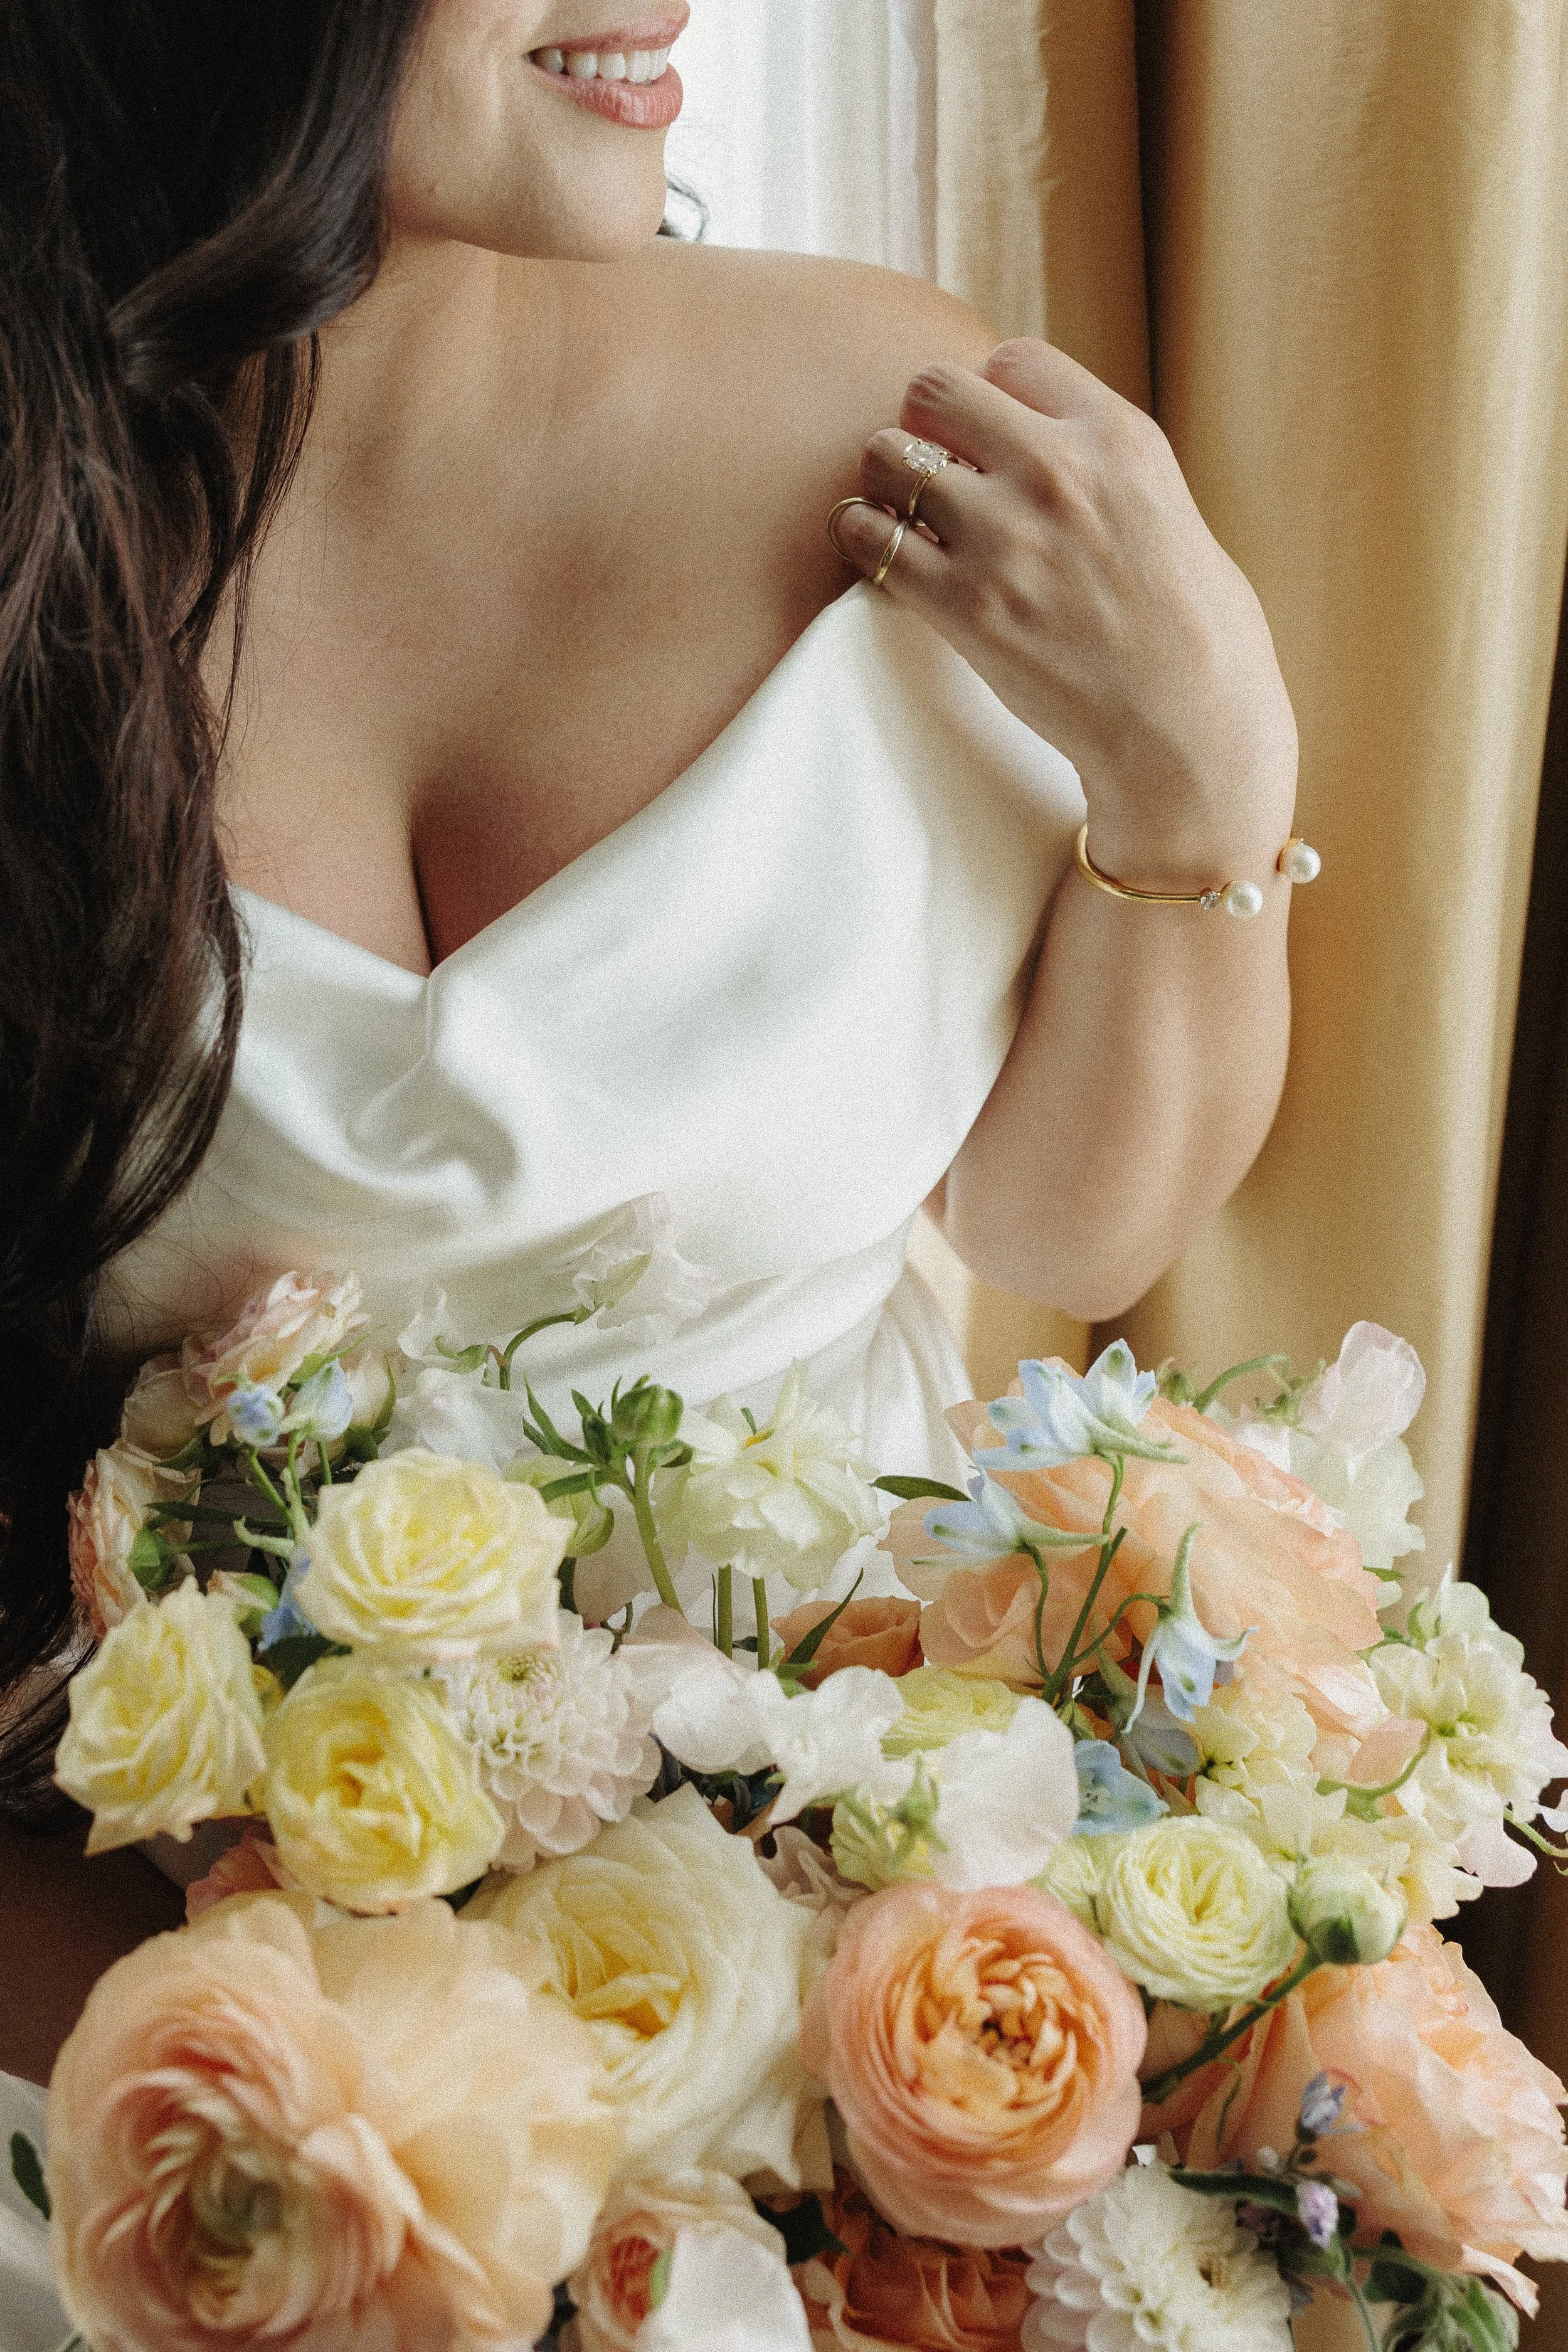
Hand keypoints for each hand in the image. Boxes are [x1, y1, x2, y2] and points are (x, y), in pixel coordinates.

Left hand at [833, 340, 1298, 885]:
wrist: (1188, 728)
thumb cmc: (1191, 629)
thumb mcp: (1164, 507)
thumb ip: (1100, 463)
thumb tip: (1037, 440)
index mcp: (1117, 438)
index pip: (1013, 359)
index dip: (991, 396)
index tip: (990, 440)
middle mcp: (1057, 472)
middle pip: (933, 388)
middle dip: (923, 424)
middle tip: (932, 470)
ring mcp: (1005, 539)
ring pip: (888, 457)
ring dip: (885, 482)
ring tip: (904, 515)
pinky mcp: (965, 608)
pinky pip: (869, 538)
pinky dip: (861, 537)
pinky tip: (879, 552)